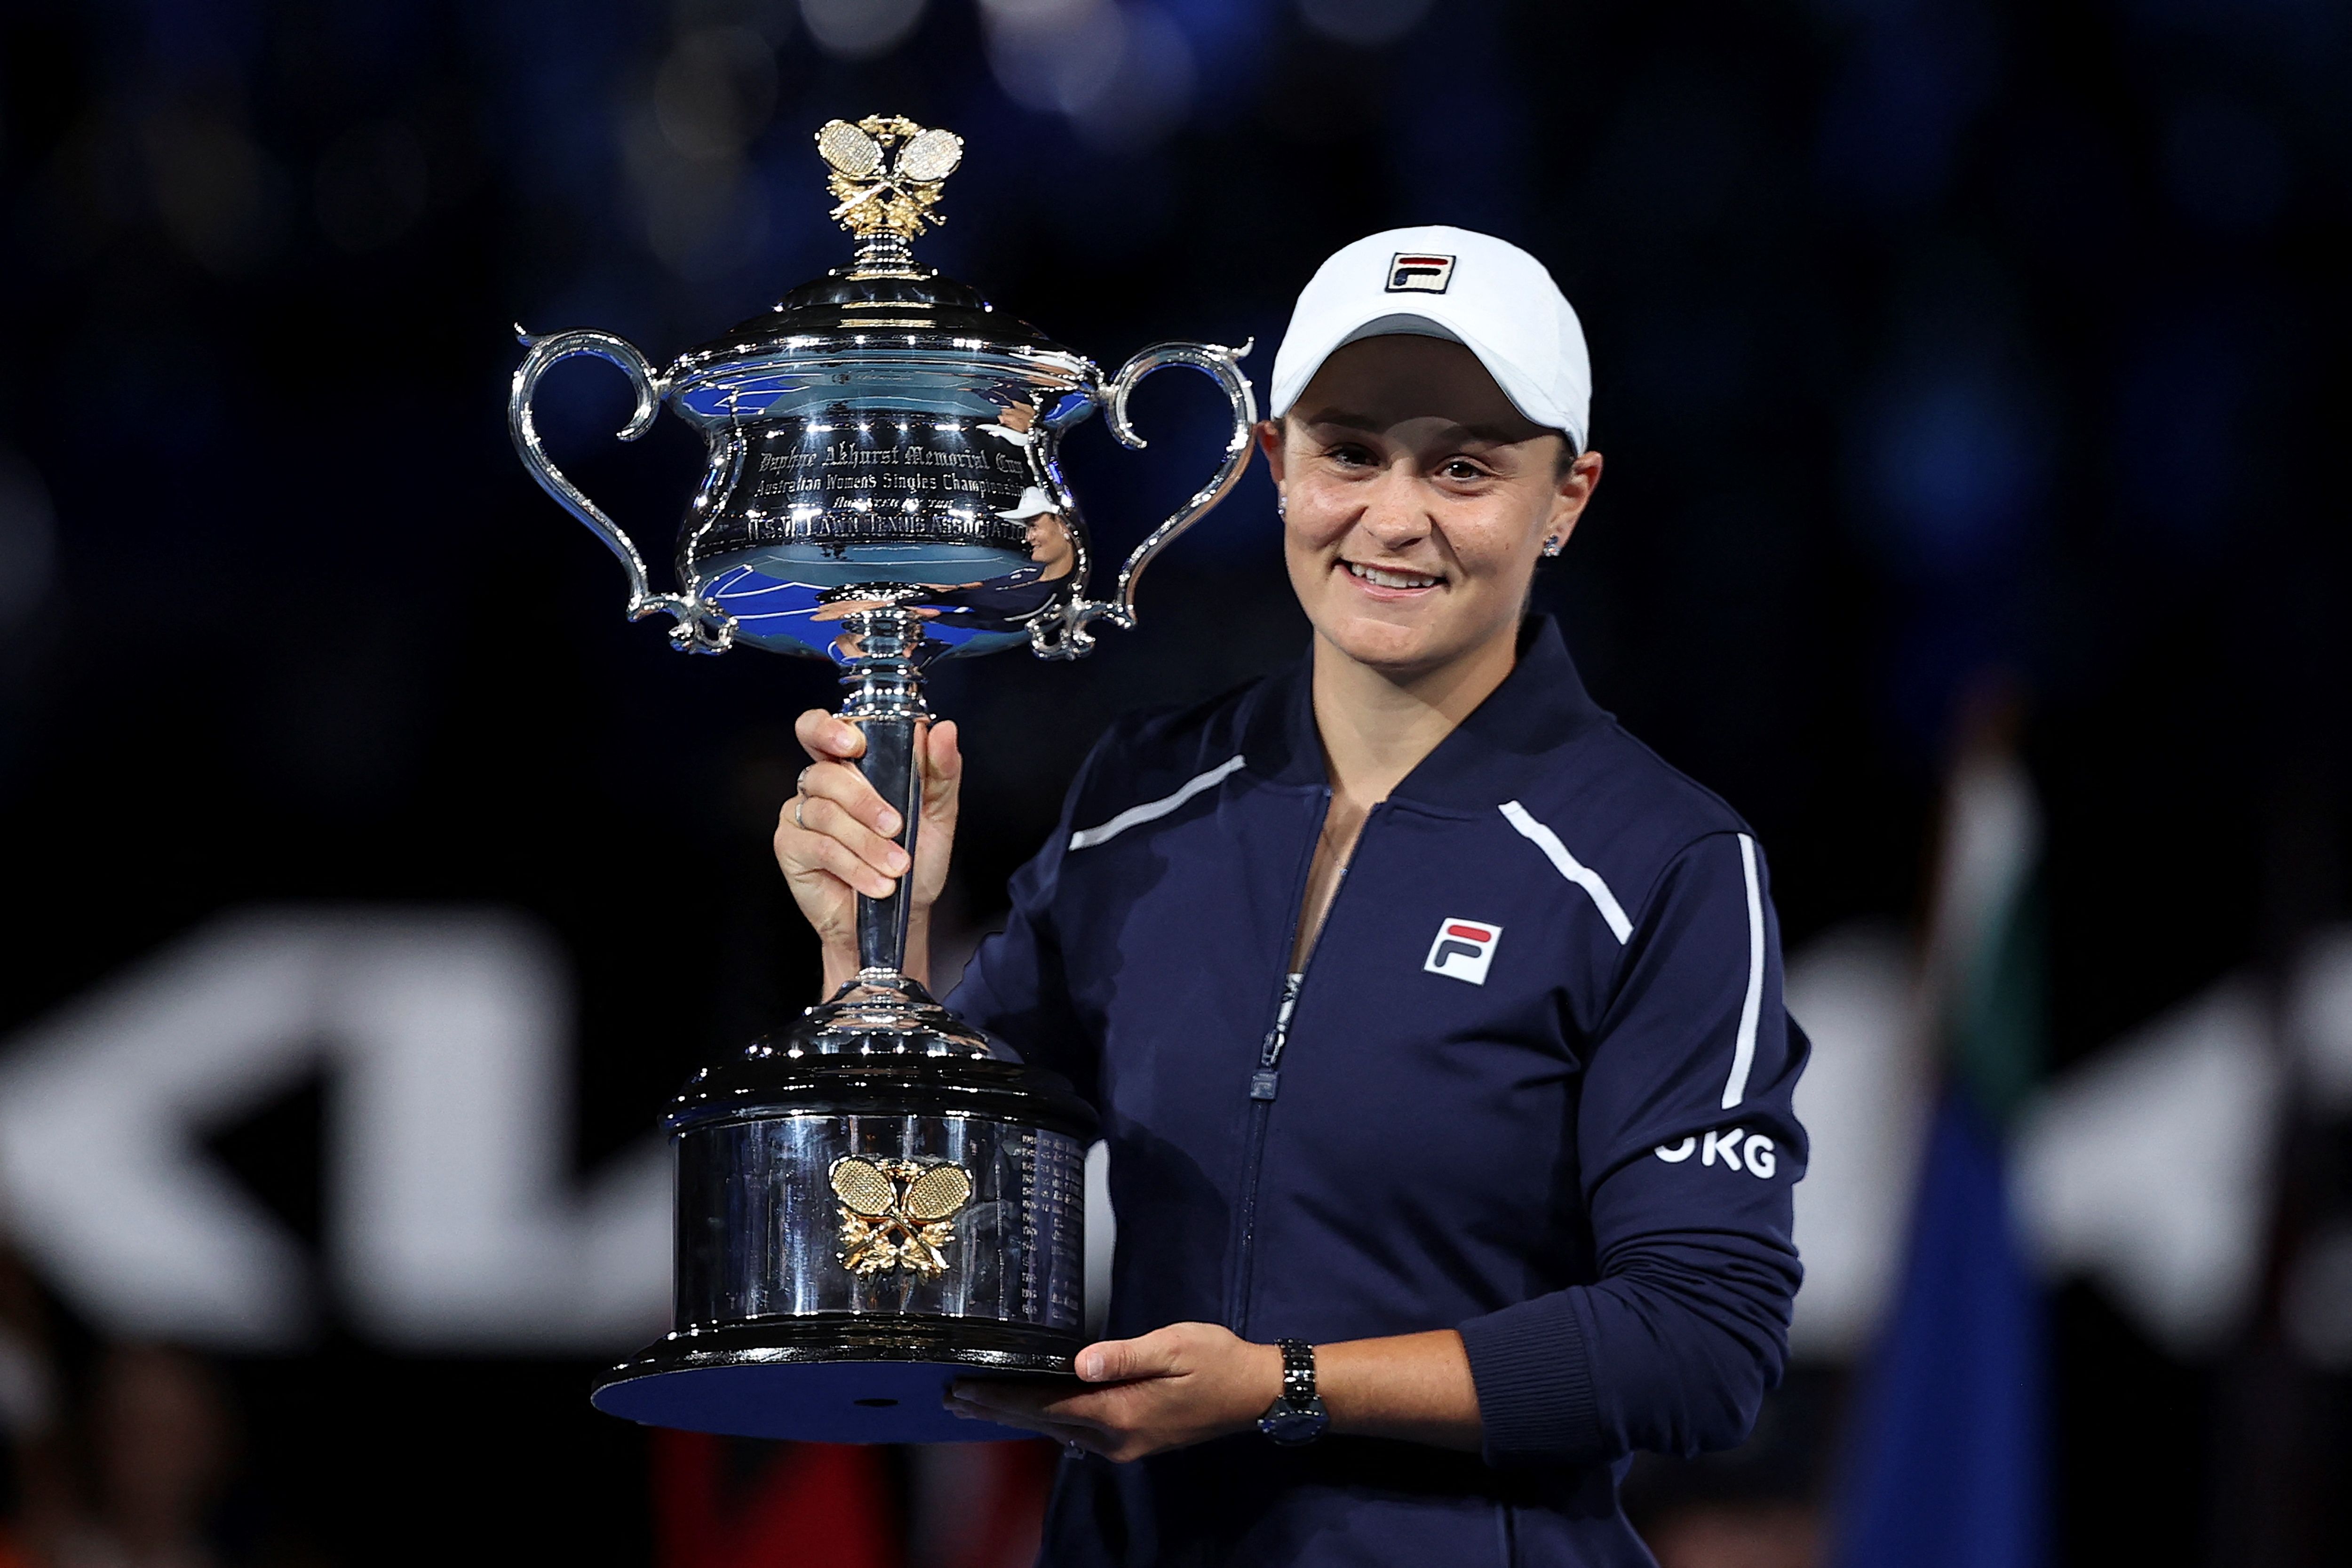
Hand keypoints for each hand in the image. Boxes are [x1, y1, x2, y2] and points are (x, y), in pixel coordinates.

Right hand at [773, 709, 962, 989]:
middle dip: (865, 801)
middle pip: (827, 773)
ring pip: (825, 812)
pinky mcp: (790, 847)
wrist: (900, 915)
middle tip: (896, 827)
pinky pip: (819, 846)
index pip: (821, 730)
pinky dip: (854, 866)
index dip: (828, 729)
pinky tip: (877, 883)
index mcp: (851, 767)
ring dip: (867, 843)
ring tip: (896, 867)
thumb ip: (940, 770)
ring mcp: (800, 814)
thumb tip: (943, 730)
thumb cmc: (915, 862)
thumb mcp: (938, 814)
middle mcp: (819, 785)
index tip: (855, 744)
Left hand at [945, 1323, 1280, 1462]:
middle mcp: (1117, 1438)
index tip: (965, 1389)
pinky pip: (1078, 1432)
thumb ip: (1125, 1356)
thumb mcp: (1174, 1346)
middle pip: (1045, 1424)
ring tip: (980, 1403)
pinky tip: (1034, 1411)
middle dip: (998, 1410)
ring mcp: (1126, 1444)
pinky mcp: (1135, 1440)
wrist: (1255, 1392)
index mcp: (1122, 1412)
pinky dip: (1048, 1420)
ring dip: (1018, 1417)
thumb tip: (1080, 1363)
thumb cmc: (1218, 1360)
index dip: (1003, 1398)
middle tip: (953, 1398)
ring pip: (1059, 1431)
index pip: (1048, 1407)